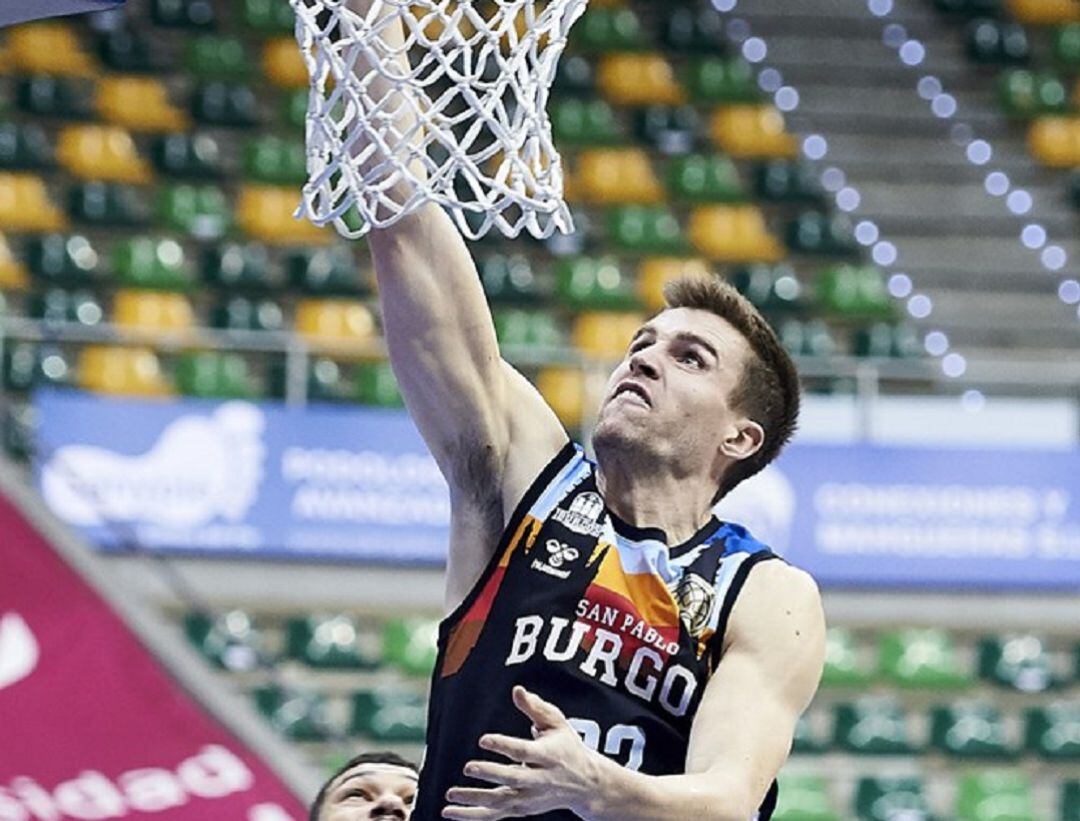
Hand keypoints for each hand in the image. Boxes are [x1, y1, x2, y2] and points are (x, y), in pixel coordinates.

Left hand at [442, 686, 597, 818]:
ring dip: (474, 800)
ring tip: (450, 795)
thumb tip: (516, 690)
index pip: (524, 752)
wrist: (587, 785)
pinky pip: (494, 815)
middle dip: (491, 774)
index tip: (484, 739)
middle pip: (512, 779)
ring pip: (501, 802)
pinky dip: (472, 816)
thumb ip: (536, 707)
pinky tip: (450, 812)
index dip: (504, 746)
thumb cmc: (567, 746)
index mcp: (548, 755)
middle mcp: (539, 780)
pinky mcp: (522, 809)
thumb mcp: (557, 723)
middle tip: (468, 767)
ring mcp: (530, 798)